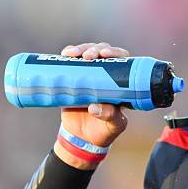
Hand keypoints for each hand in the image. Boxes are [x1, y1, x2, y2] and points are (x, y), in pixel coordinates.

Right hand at [54, 42, 129, 168]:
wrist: (82, 139)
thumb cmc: (104, 131)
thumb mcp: (112, 126)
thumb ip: (109, 117)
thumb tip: (95, 108)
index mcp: (120, 83)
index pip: (122, 61)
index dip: (115, 53)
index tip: (106, 54)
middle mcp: (106, 75)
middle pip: (103, 52)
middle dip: (95, 49)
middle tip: (88, 56)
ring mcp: (88, 75)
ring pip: (87, 53)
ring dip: (81, 49)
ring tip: (73, 54)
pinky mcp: (73, 78)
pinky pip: (71, 63)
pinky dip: (68, 55)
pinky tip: (65, 54)